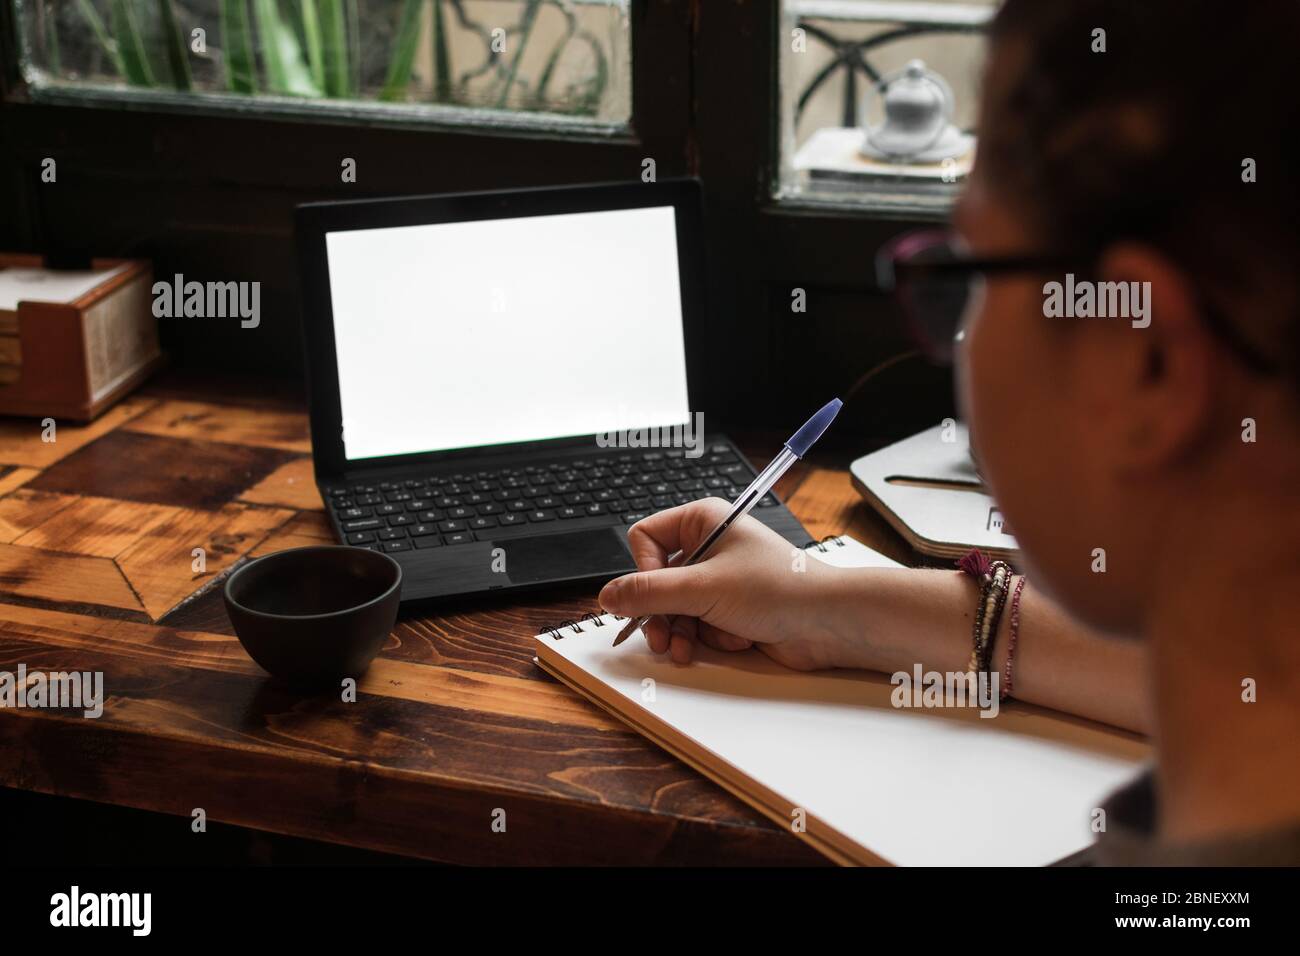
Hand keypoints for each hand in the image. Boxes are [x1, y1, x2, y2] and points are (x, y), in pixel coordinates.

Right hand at [597, 498, 862, 668]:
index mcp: (702, 520)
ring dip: (679, 632)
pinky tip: (725, 644)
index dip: (644, 571)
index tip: (655, 595)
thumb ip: (650, 593)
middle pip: (655, 580)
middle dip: (658, 612)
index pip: (645, 539)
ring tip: (686, 649)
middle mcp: (708, 546)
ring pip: (673, 608)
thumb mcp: (704, 588)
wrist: (828, 622)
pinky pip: (696, 625)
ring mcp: (718, 580)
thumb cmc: (780, 588)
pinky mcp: (729, 609)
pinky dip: (705, 638)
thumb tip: (608, 595)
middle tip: (661, 637)